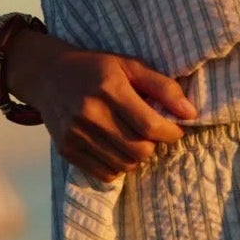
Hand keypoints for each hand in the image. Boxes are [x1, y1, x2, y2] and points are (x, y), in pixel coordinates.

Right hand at [10, 30, 198, 182]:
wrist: (48, 75)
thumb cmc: (95, 68)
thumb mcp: (130, 66)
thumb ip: (163, 87)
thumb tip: (191, 113)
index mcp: (109, 89)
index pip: (150, 125)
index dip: (171, 132)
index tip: (175, 128)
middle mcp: (90, 114)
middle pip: (139, 150)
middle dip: (153, 145)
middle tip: (151, 132)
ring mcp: (76, 134)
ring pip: (124, 165)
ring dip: (136, 156)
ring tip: (132, 138)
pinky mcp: (66, 150)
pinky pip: (105, 173)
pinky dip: (117, 165)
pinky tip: (115, 147)